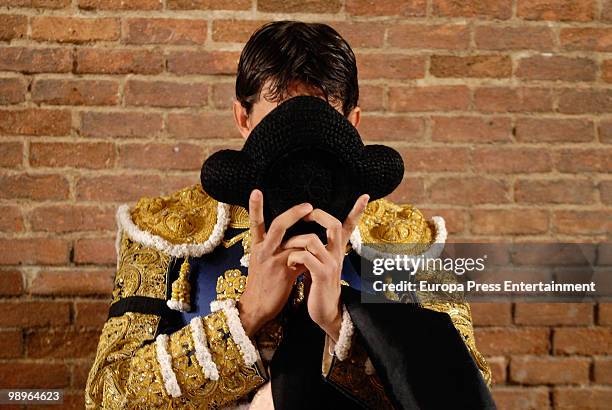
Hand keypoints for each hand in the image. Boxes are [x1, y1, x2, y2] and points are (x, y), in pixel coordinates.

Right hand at [238, 189, 311, 336]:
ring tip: (317, 221)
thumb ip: (282, 250)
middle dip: (293, 213)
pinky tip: (320, 251)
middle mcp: (263, 250)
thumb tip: (301, 241)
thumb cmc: (264, 284)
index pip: (255, 223)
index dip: (255, 207)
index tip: (256, 190)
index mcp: (258, 246)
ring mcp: (272, 260)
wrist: (256, 307)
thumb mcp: (267, 263)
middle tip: (308, 205)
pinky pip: (299, 257)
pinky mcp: (282, 272)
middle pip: (277, 225)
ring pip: (289, 239)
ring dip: (305, 230)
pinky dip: (309, 253)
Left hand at [284, 194, 368, 341]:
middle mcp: (337, 254)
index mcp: (337, 250)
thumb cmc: (319, 286)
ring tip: (286, 249)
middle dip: (317, 215)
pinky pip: (305, 256)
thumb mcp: (321, 264)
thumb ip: (318, 249)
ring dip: (294, 241)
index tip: (365, 196)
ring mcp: (331, 264)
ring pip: (312, 240)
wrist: (325, 312)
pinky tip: (289, 264)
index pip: (350, 226)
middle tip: (306, 213)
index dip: (357, 211)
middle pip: (333, 225)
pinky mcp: (321, 275)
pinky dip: (293, 257)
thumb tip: (306, 235)